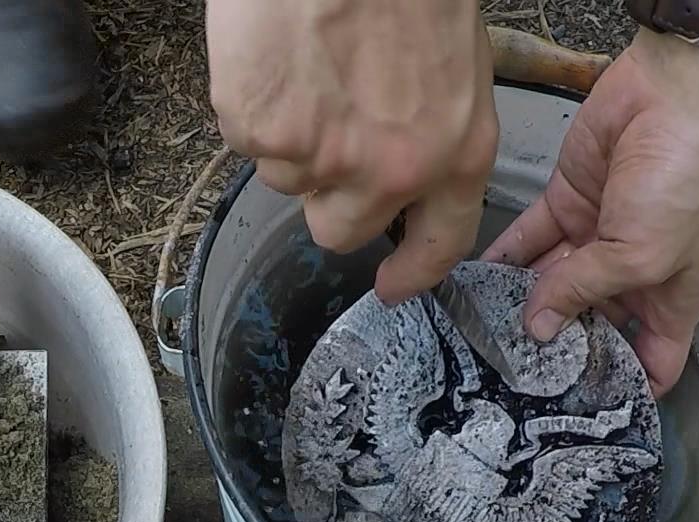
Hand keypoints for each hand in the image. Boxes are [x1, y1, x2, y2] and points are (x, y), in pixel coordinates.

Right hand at [206, 0, 497, 302]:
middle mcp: (389, 170)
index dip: (413, 272)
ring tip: (305, 67)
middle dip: (328, 193)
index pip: (440, 242)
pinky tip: (274, 59)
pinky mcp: (262, 131)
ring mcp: (320, 157)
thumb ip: (430, 130)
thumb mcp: (452, 63)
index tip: (394, 286)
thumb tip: (403, 171)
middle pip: (340, 230)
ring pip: (286, 178)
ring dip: (288, 136)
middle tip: (326, 131)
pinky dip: (252, 104)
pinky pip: (245, 139)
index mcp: (453, 150)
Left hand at [481, 30, 698, 393]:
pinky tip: (472, 285)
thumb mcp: (642, 254)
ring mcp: (598, 237)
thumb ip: (584, 292)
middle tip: (508, 377)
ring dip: (519, 305)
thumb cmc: (689, 175)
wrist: (675, 95)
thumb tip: (537, 326)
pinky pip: (528, 241)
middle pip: (590, 326)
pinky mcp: (567, 203)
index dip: (625, 389)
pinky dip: (502, 260)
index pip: (654, 361)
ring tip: (479, 335)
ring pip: (551, 284)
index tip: (583, 415)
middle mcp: (635, 272)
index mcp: (673, 296)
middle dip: (555, 348)